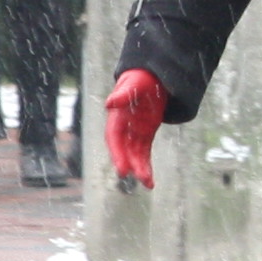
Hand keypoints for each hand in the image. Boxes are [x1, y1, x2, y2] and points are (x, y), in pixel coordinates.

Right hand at [103, 68, 167, 188]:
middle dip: (131, 164)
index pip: (114, 140)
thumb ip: (123, 94)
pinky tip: (150, 182)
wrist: (152, 77)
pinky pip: (144, 154)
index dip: (118, 154)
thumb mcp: (133, 84)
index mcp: (117, 118)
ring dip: (141, 169)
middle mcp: (123, 129)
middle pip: (125, 151)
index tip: (122, 169)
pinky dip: (146, 167)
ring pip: (136, 156)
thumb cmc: (139, 79)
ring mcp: (134, 133)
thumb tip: (109, 103)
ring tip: (148, 183)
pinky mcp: (145, 135)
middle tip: (138, 176)